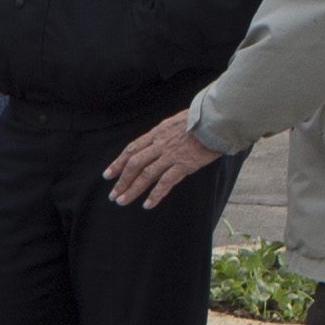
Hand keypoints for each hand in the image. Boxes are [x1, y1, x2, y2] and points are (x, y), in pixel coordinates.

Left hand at [105, 111, 219, 208]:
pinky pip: (166, 182)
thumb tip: (155, 142)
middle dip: (121, 180)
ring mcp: (171, 155)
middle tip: (112, 195)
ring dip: (132, 190)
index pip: (132, 149)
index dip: (118, 163)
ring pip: (146, 174)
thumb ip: (163, 134)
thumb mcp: (175, 122)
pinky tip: (147, 205)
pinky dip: (155, 195)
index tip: (108, 174)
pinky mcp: (184, 165)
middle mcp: (160, 144)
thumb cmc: (200, 120)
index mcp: (157, 133)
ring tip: (122, 201)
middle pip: (134, 164)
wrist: (216, 120)